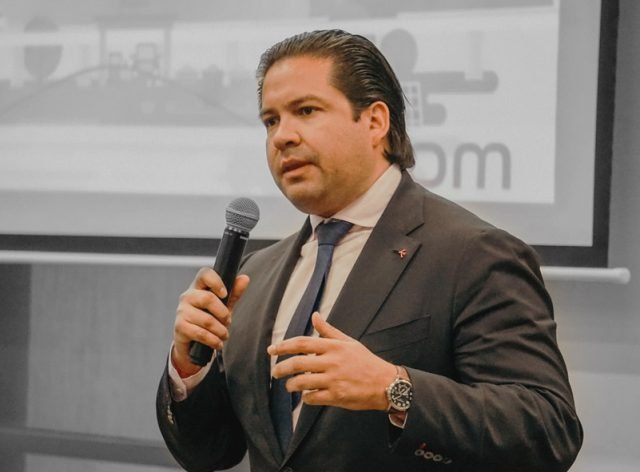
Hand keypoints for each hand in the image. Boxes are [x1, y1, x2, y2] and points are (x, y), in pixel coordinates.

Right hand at [172, 267, 249, 376]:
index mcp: (198, 287)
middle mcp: (187, 296)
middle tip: (228, 321)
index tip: (225, 294)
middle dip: (223, 313)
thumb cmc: (209, 318)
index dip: (216, 282)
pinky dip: (214, 340)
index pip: (204, 274)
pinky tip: (218, 343)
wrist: (192, 342)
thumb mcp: (224, 306)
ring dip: (220, 330)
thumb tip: (245, 278)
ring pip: (207, 320)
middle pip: (207, 298)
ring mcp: (182, 311)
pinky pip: (201, 334)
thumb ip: (234, 293)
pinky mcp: (179, 327)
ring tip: (224, 335)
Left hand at [268, 313, 396, 410]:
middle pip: (298, 363)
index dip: (283, 346)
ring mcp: (334, 380)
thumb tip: (314, 315)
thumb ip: (329, 331)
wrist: (386, 383)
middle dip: (281, 368)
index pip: (302, 343)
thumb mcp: (349, 342)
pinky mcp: (337, 396)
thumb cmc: (366, 362)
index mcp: (334, 347)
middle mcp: (332, 362)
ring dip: (291, 385)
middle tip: (275, 372)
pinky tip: (306, 396)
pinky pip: (313, 398)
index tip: (271, 350)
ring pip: (302, 382)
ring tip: (289, 386)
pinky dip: (305, 398)